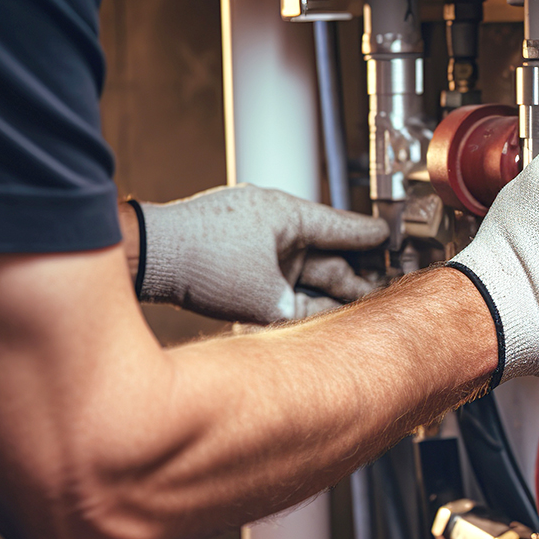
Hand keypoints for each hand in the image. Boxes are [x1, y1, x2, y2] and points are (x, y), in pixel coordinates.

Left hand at [135, 185, 388, 322]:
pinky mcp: (235, 254)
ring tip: (348, 310)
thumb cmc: (203, 261)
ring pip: (301, 267)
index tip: (390, 238)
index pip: (345, 228)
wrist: (149, 259)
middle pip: (326, 254)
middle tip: (377, 294)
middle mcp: (275, 223)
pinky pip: (277, 272)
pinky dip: (293, 291)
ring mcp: (254, 238)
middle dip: (352, 277)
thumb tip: (327, 322)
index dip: (371, 239)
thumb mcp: (267, 299)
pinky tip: (306, 312)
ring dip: (323, 290)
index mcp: (290, 215)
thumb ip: (305, 311)